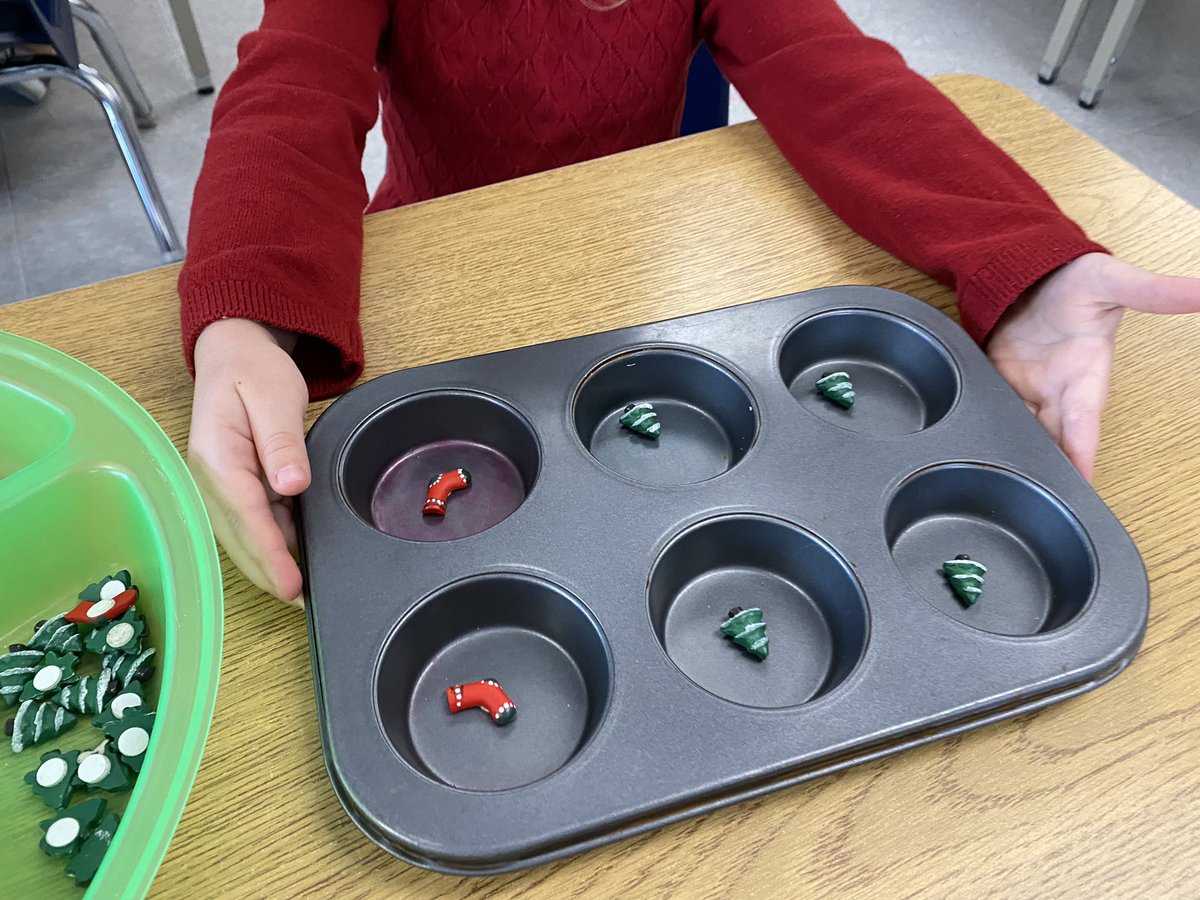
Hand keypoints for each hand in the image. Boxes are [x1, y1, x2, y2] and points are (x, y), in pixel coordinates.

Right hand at [188, 319, 310, 601]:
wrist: (235, 353)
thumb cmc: (253, 370)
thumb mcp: (274, 395)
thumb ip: (282, 441)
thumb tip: (292, 484)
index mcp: (217, 455)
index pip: (247, 515)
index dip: (271, 554)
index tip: (292, 584)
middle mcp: (210, 477)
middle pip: (241, 537)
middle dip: (269, 573)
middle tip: (304, 603)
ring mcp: (218, 484)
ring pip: (245, 535)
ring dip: (270, 563)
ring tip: (303, 591)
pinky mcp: (233, 486)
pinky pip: (253, 521)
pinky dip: (273, 542)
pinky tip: (297, 557)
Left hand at [987, 253, 1199, 479]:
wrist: (1038, 269)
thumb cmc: (1077, 279)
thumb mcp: (1111, 280)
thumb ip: (1152, 291)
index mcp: (1087, 377)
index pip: (1085, 425)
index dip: (1082, 455)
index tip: (1083, 485)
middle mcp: (1059, 390)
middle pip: (1053, 440)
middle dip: (1047, 469)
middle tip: (1036, 504)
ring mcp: (1029, 389)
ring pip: (1024, 431)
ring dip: (1017, 453)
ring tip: (1004, 485)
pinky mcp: (1000, 381)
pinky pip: (995, 411)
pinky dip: (990, 429)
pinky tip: (980, 448)